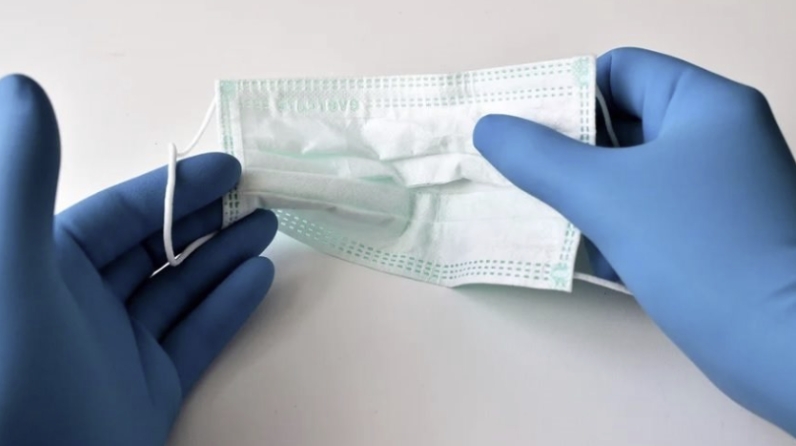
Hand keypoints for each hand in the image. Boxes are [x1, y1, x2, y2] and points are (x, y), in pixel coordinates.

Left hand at [0, 75, 277, 443]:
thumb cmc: (14, 370)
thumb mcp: (15, 270)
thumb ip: (24, 181)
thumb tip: (23, 86)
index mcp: (47, 266)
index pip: (121, 213)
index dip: (173, 188)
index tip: (228, 168)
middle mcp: (82, 303)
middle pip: (156, 248)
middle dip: (206, 219)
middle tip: (258, 196)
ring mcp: (119, 349)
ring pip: (180, 289)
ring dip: (224, 255)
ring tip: (269, 225)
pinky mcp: (149, 391)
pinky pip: (195, 339)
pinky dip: (228, 307)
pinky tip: (259, 277)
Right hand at [474, 48, 795, 435]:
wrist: (785, 350)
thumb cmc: (697, 250)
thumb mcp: (606, 195)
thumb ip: (540, 158)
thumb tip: (489, 127)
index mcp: (704, 104)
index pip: (621, 71)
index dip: (566, 93)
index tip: (519, 129)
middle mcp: (715, 139)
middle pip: (621, 125)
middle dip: (563, 152)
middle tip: (512, 173)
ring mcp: (714, 193)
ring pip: (628, 177)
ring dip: (579, 195)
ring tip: (529, 214)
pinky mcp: (709, 239)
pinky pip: (644, 217)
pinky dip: (607, 229)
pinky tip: (571, 253)